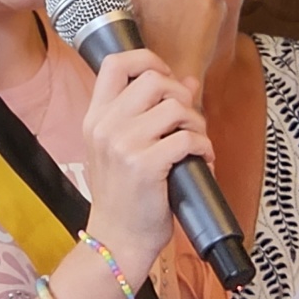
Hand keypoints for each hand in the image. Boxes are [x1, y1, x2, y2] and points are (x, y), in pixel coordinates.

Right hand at [82, 49, 211, 278]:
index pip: (114, 63)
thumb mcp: (123, 148)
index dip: (147, 59)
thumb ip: (149, 112)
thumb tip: (188, 81)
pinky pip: (188, 138)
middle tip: (186, 120)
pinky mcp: (145, 166)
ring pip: (176, 107)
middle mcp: (105, 126)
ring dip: (196, 123)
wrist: (116, 239)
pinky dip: (203, 147)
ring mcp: (123, 146)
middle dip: (181, 95)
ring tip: (196, 142)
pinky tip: (201, 160)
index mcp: (95, 118)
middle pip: (154, 79)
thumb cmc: (123, 195)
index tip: (165, 77)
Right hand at [135, 0, 226, 102]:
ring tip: (195, 27)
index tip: (176, 13)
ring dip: (202, 4)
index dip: (174, 1)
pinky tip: (205, 29)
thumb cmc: (159, 53)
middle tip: (187, 23)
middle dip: (189, 0)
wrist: (174, 70)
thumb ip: (153, 4)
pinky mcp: (209, 0)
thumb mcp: (142, 22)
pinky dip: (215, 13)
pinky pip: (217, 0)